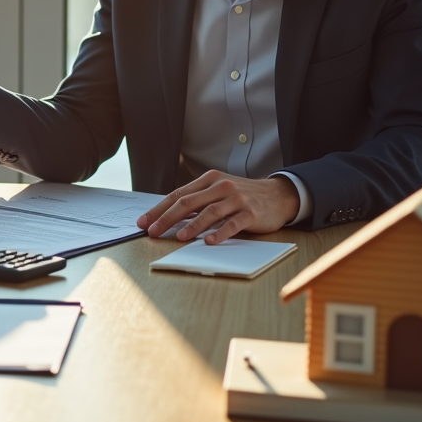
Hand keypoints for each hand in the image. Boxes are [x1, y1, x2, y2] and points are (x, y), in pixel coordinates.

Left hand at [136, 171, 298, 244]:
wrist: (277, 195)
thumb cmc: (241, 196)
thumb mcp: (218, 192)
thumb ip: (197, 200)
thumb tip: (168, 217)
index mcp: (208, 180)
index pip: (178, 194)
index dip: (159, 209)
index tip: (144, 222)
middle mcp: (221, 186)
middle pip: (188, 202)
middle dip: (167, 218)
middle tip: (153, 231)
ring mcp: (236, 198)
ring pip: (209, 212)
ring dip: (192, 226)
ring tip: (179, 238)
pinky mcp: (251, 212)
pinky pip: (233, 223)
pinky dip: (220, 233)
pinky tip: (210, 242)